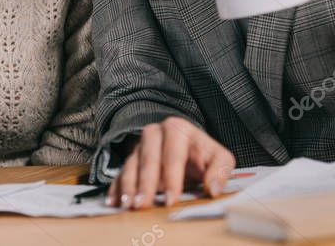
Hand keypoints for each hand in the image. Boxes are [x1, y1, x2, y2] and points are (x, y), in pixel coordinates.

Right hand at [106, 116, 234, 209]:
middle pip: (148, 159)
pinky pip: (120, 173)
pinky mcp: (130, 159)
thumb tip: (213, 188)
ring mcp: (139, 146)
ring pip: (131, 165)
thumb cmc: (203, 154)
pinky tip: (114, 202)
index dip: (172, 179)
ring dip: (129, 187)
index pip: (173, 155)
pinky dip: (116, 188)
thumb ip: (220, 170)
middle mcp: (154, 133)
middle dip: (145, 184)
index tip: (171, 200)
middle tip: (143, 204)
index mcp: (177, 129)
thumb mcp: (220, 158)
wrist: (187, 147)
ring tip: (128, 205)